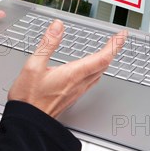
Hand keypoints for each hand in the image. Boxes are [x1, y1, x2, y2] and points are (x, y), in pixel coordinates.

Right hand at [8, 20, 127, 117]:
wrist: (28, 123)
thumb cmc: (28, 98)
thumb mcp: (33, 66)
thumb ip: (47, 44)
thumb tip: (57, 27)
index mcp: (72, 74)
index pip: (102, 58)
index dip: (114, 45)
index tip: (122, 35)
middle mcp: (78, 84)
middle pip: (104, 66)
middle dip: (113, 51)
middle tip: (118, 40)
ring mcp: (76, 92)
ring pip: (98, 75)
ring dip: (105, 61)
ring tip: (107, 52)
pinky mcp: (71, 97)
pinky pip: (90, 82)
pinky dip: (96, 70)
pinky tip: (89, 70)